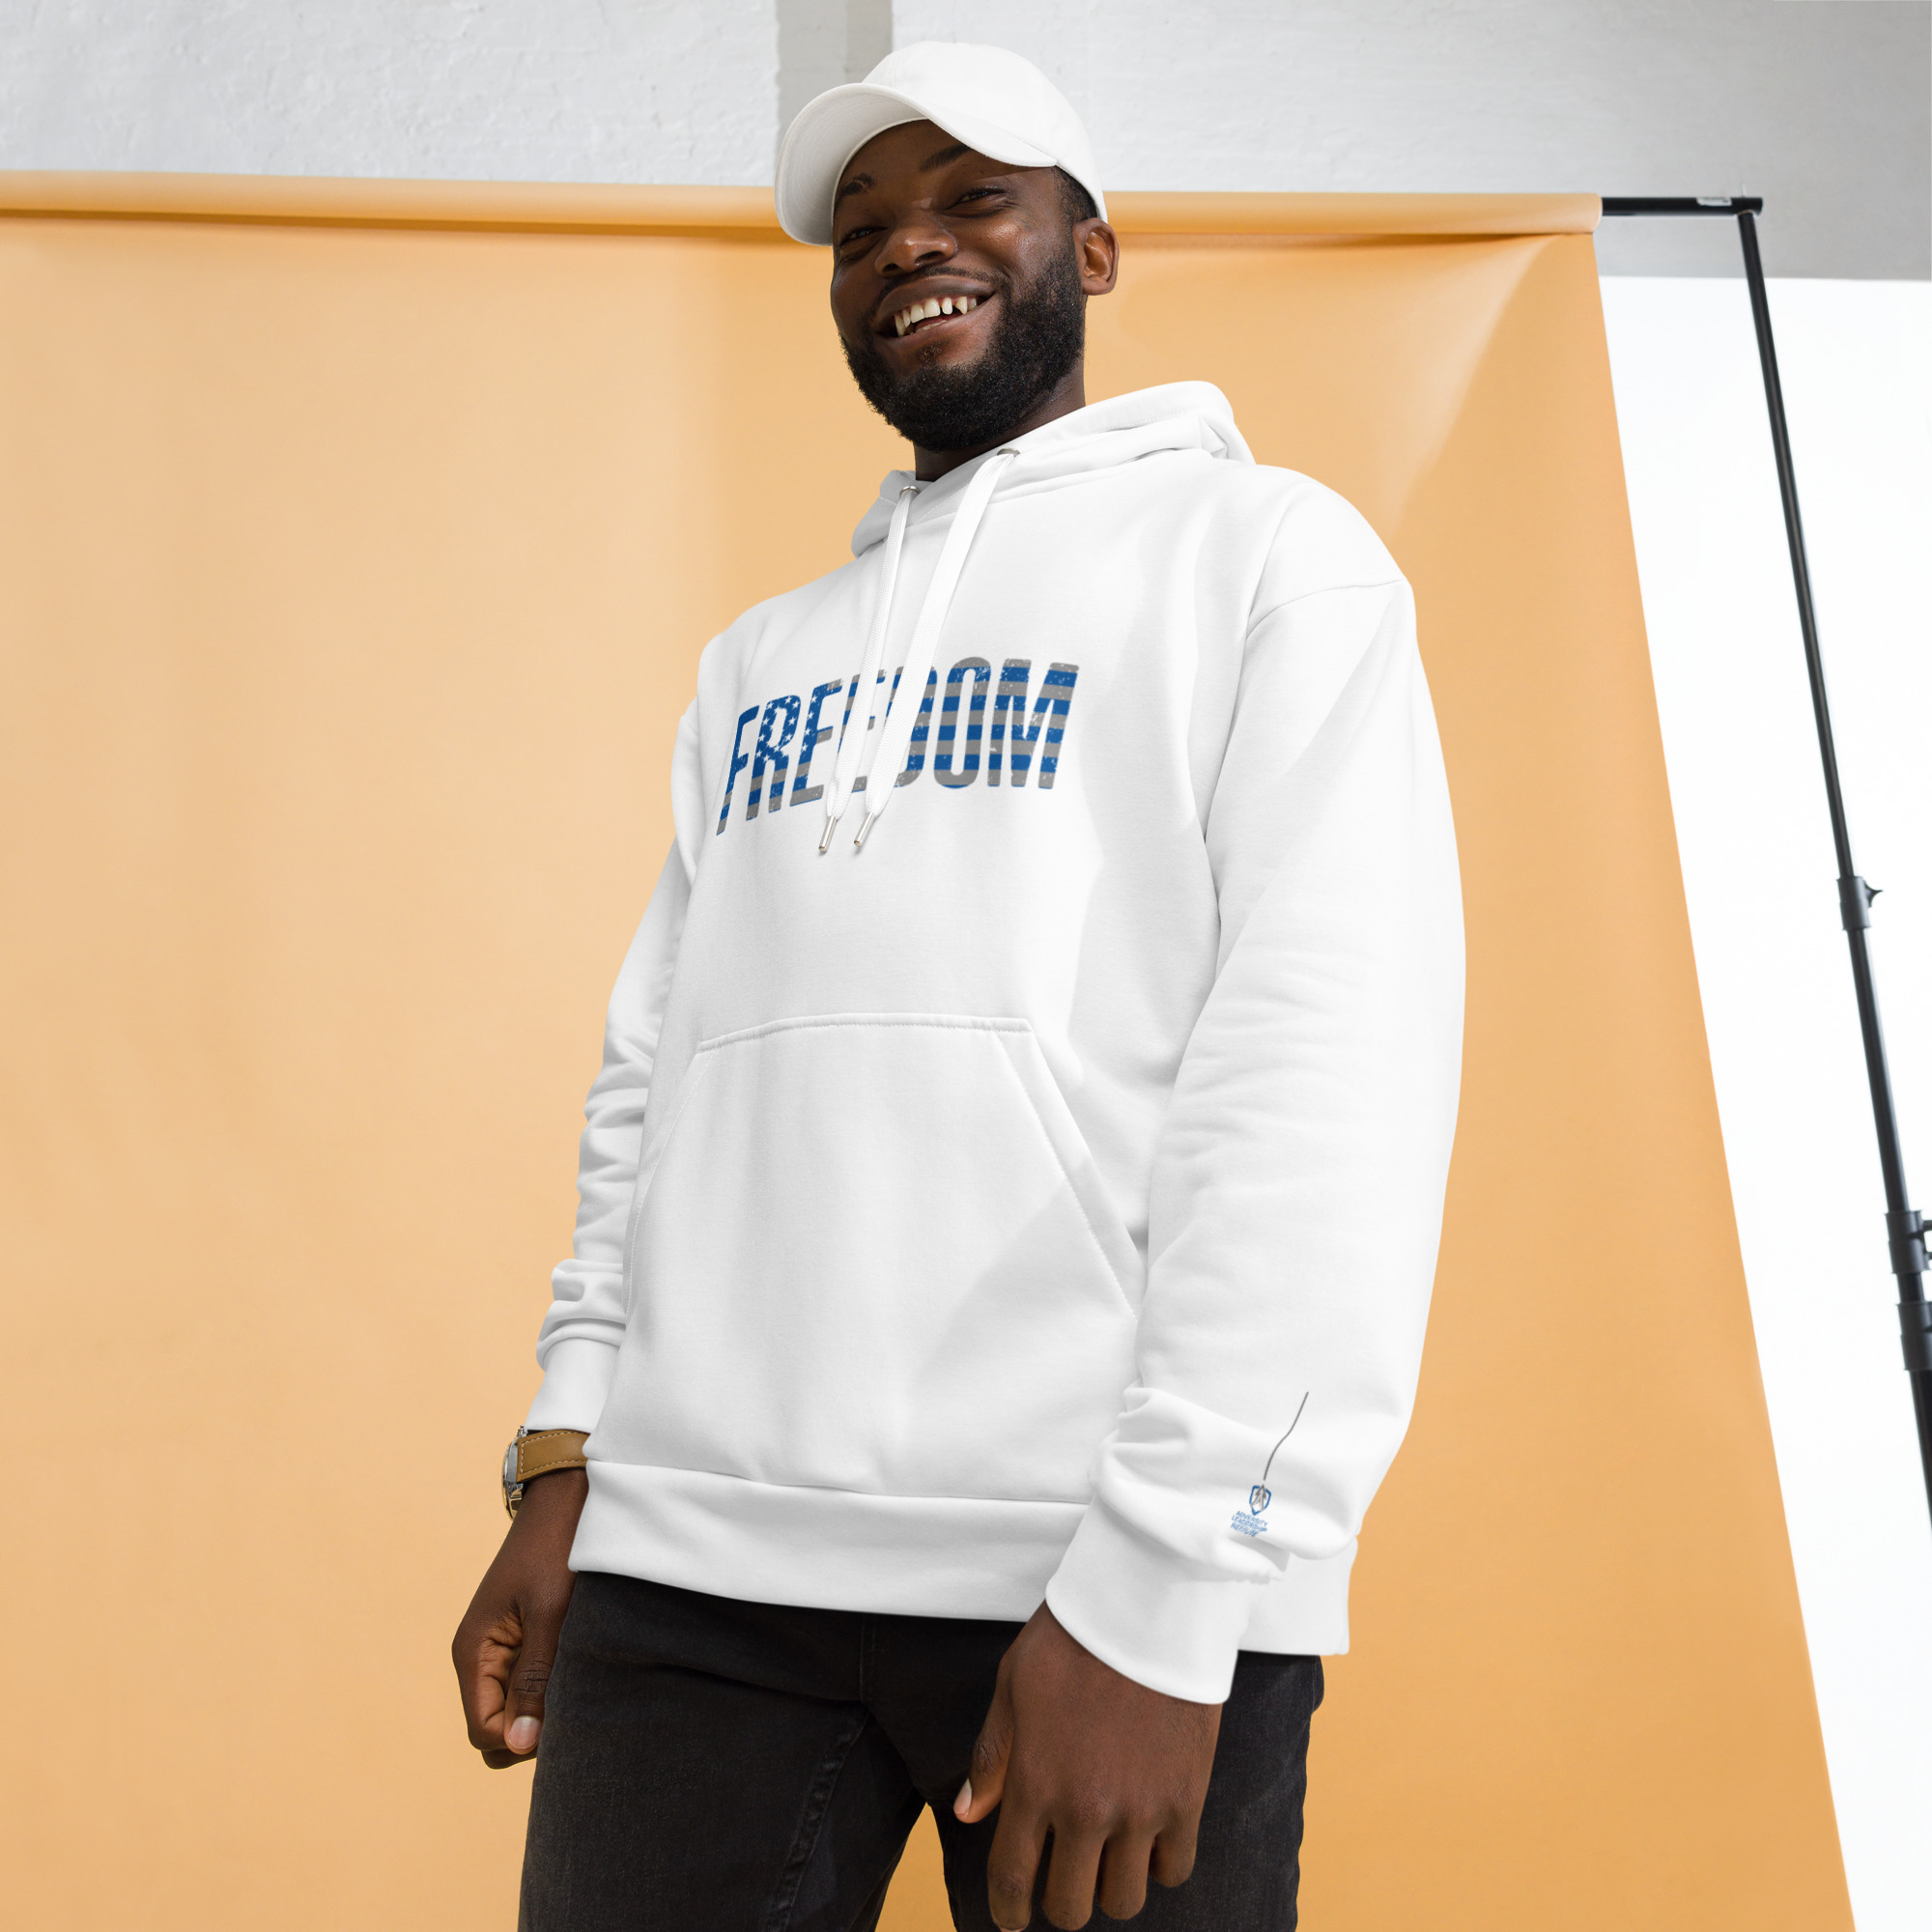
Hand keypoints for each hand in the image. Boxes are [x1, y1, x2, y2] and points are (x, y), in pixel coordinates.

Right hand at [451, 1467, 586, 1767]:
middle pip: (495, 1729)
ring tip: (579, 1679)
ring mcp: (499, 1650)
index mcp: (474, 1653)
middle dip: (530, 1730)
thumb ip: (534, 1680)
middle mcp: (479, 1657)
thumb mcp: (549, 1615)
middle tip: (574, 1701)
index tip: (563, 1718)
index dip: (520, 1739)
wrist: (566, 1499)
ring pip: (514, 1710)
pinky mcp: (521, 1640)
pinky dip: (550, 1687)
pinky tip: (579, 1667)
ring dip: (543, 1708)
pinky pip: (528, 1685)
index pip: (483, 1732)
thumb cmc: (557, 1550)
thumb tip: (518, 1744)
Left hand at [957, 1605, 1220, 1928]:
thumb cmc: (1073, 1638)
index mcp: (1036, 1783)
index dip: (1007, 1911)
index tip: (1010, 1919)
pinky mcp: (1186, 1799)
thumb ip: (993, 1756)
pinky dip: (1158, 1864)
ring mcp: (1140, 1809)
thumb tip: (969, 1813)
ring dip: (1110, 1886)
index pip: (1013, 1879)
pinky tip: (1148, 1837)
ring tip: (1108, 1856)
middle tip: (1064, 1876)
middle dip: (1061, 1901)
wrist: (1149, 1606)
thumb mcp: (1014, 1685)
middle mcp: (1086, 1809)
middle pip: (1071, 1907)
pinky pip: (1174, 1869)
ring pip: (1123, 1900)